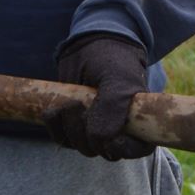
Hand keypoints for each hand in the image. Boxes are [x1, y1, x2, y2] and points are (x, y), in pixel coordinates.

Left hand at [45, 33, 150, 159]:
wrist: (87, 45)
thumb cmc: (112, 58)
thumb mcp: (118, 77)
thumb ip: (114, 107)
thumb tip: (102, 140)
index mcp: (140, 120)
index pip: (137, 149)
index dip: (123, 149)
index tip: (110, 137)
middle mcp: (118, 129)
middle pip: (103, 150)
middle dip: (88, 132)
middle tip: (81, 105)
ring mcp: (94, 130)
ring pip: (80, 146)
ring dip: (70, 126)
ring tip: (71, 101)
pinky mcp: (72, 126)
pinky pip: (61, 137)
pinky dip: (54, 124)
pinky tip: (55, 108)